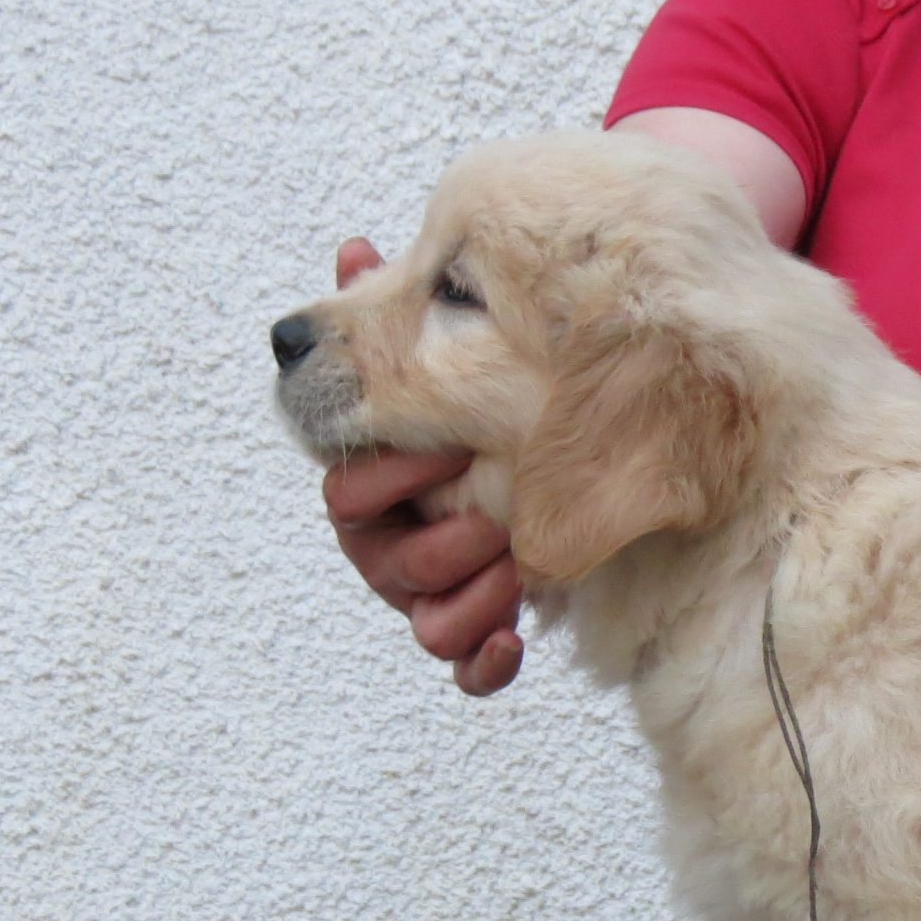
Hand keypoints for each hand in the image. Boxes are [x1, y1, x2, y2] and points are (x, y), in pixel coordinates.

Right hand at [320, 237, 525, 694]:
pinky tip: (516, 641)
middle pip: (384, 564)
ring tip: (515, 571)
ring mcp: (434, 598)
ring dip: (467, 599)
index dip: (391, 477)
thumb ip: (400, 316)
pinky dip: (485, 662)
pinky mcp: (480, 636)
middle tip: (490, 520)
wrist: (571, 469)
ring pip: (426, 623)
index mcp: (376, 488)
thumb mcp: (453, 366)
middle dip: (436, 542)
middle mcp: (395, 548)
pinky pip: (465, 671)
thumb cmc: (495, 414)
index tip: (447, 451)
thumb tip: (357, 249)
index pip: (349, 494)